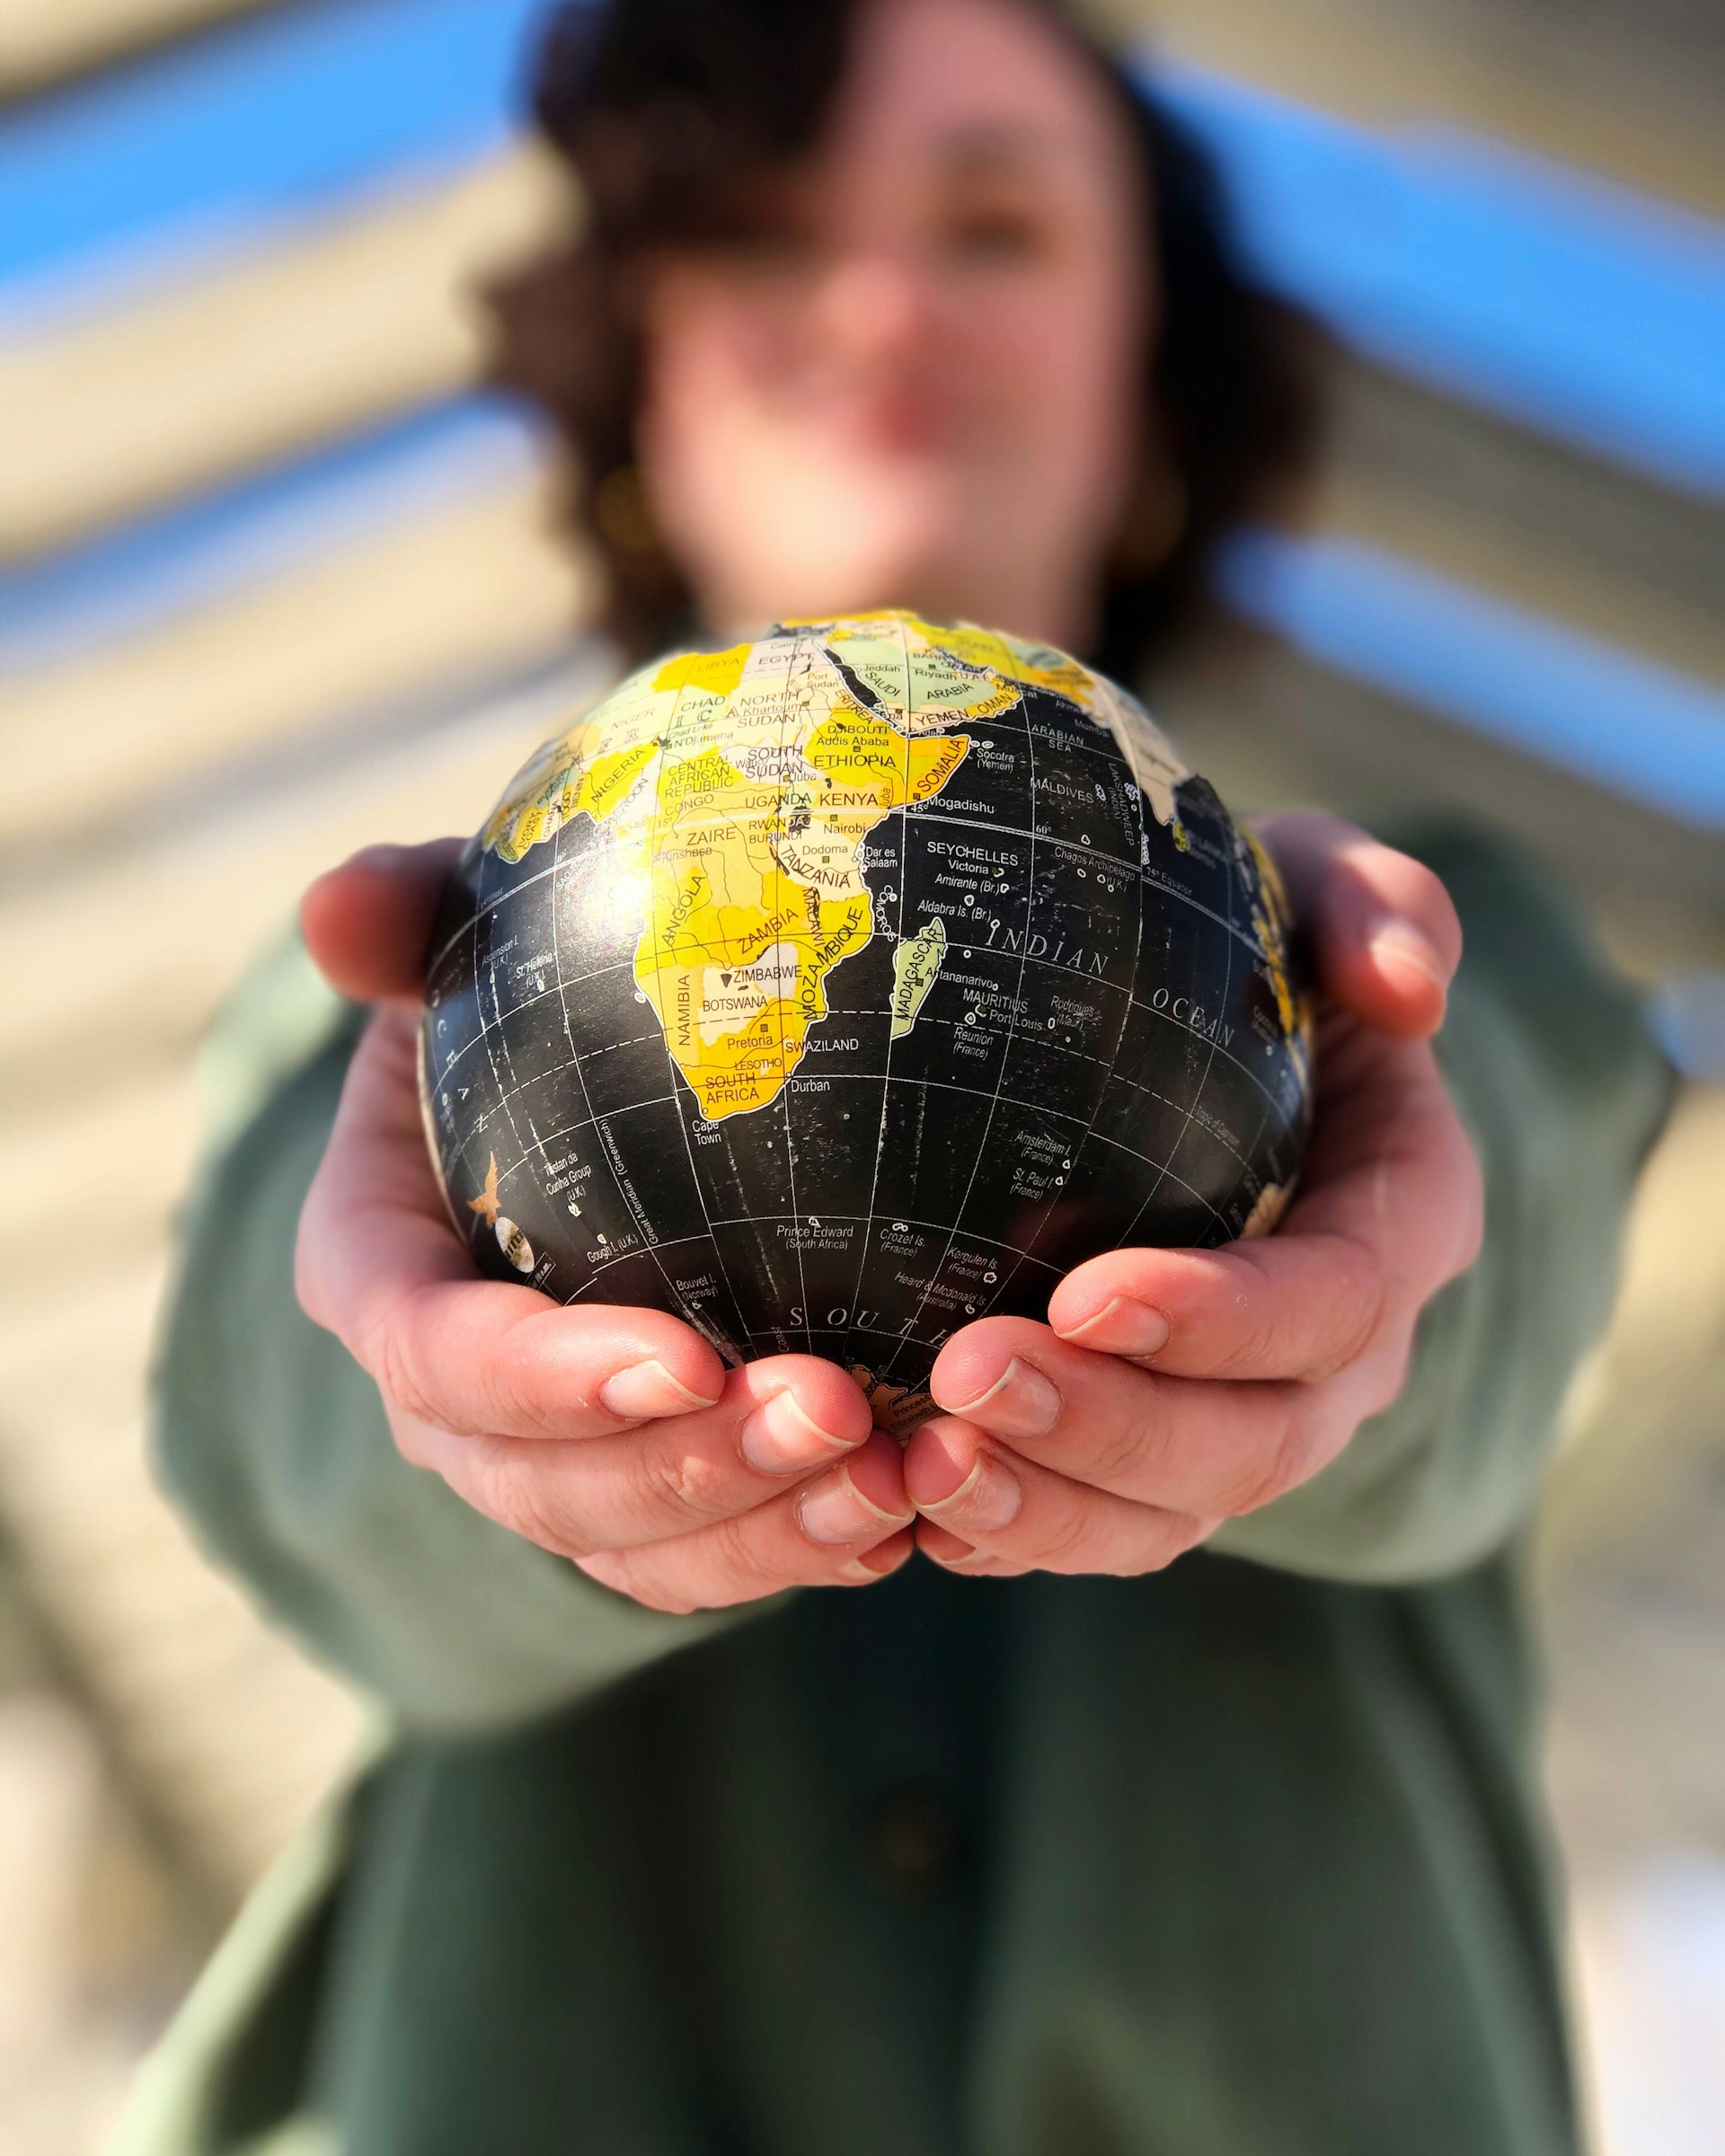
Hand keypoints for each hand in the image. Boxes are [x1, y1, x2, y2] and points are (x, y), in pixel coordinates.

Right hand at [295, 843, 913, 1613]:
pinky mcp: (641, 1501)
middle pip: (543, 1483)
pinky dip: (800, 1547)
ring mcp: (545, 1463)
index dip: (542, 1378)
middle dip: (687, 1469)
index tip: (682, 1355)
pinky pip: (707, 1559)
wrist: (574, 1103)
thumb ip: (406, 918)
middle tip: (832, 1412)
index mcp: (382, 1273)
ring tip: (894, 1476)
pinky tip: (908, 1513)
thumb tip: (333, 904)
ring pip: (634, 1546)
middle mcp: (448, 1401)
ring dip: (764, 1527)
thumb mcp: (458, 940)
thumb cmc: (514, 1008)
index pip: (433, 1353)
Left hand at [902, 814, 1483, 1575]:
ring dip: (1046, 1508)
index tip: (1084, 1291)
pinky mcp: (1153, 1461)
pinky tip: (902, 1503)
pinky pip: (1094, 1527)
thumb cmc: (1254, 951)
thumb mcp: (1317, 887)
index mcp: (1397, 1222)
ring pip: (1168, 1514)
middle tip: (965, 1379)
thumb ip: (1376, 904)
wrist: (1207, 1052)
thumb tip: (1409, 986)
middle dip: (1112, 1429)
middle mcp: (1339, 1353)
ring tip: (920, 1466)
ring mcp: (1248, 1420)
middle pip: (1251, 1443)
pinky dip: (1007, 1533)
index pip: (1337, 1301)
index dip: (1223, 1319)